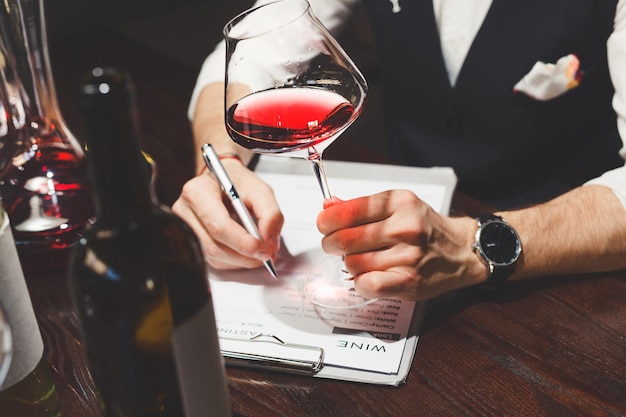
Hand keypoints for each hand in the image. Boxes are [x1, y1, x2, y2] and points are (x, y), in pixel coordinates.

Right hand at [172, 160, 283, 269]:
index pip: (219, 227)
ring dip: (241, 260)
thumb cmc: (236, 182)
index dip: (244, 243)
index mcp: (197, 192)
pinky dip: (234, 260)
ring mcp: (185, 227)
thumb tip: (270, 241)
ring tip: (258, 251)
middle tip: (267, 254)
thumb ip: (270, 214)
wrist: (223, 179)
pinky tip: (244, 250)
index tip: (265, 249)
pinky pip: (212, 260)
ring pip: (214, 257)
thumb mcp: (259, 189)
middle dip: (245, 255)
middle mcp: (185, 211)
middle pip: (215, 246)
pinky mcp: (191, 240)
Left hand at [317, 190, 486, 300]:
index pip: (349, 211)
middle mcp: (404, 228)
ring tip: (361, 259)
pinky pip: (367, 285)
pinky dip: (360, 282)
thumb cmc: (425, 228)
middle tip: (335, 245)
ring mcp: (408, 256)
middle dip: (331, 243)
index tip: (324, 224)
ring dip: (349, 263)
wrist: (461, 251)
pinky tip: (367, 276)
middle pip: (345, 240)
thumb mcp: (397, 206)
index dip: (327, 220)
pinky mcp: (409, 281)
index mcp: (399, 203)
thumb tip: (328, 206)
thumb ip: (361, 206)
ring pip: (353, 263)